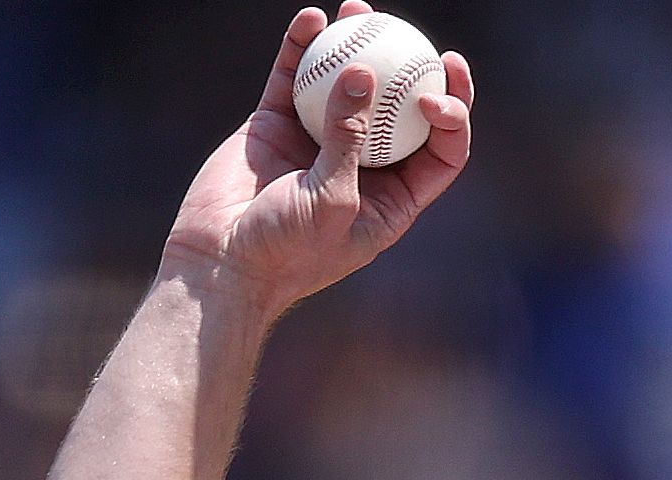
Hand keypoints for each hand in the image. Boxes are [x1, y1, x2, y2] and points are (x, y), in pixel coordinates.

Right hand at [161, 3, 475, 317]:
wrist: (220, 262)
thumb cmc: (286, 250)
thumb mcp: (331, 201)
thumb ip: (348, 139)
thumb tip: (362, 72)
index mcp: (392, 198)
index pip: (440, 152)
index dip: (452, 117)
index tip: (437, 93)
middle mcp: (361, 165)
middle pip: (401, 110)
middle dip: (415, 71)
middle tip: (419, 40)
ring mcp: (318, 141)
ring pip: (347, 84)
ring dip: (356, 44)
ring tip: (358, 8)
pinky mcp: (276, 124)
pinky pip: (293, 77)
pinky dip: (302, 47)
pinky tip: (311, 20)